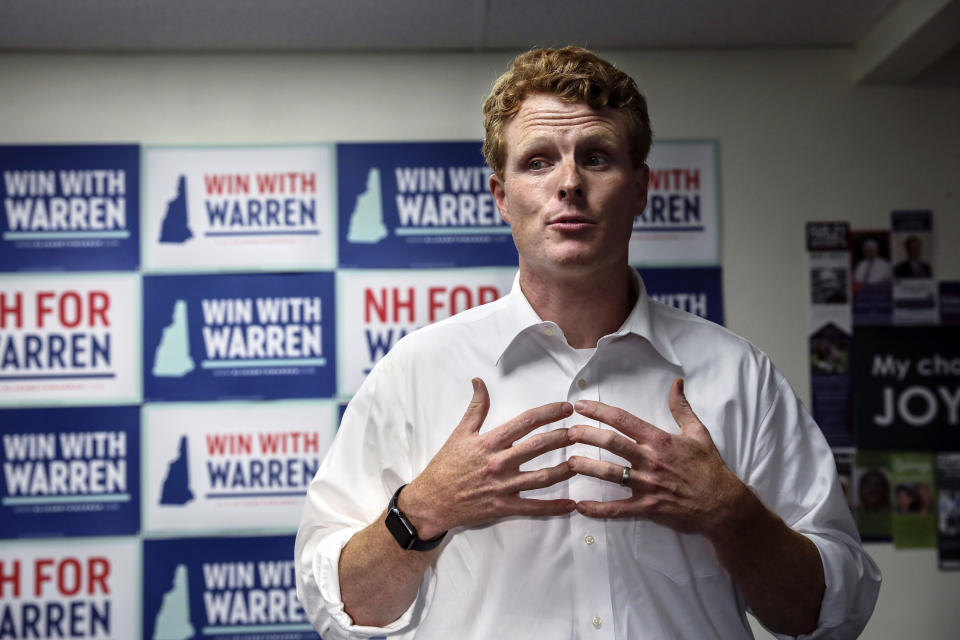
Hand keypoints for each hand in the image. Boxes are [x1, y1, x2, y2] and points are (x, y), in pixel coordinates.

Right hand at [400, 378, 576, 538]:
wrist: (431, 501)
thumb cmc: (445, 466)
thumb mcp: (459, 434)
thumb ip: (475, 408)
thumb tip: (479, 381)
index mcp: (489, 442)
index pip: (524, 422)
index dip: (548, 413)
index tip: (566, 408)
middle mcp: (498, 463)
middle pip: (538, 446)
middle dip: (562, 437)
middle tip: (582, 431)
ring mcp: (502, 487)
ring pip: (541, 478)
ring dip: (564, 470)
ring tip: (582, 462)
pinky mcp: (503, 507)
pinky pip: (533, 508)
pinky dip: (554, 507)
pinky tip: (571, 505)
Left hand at [567, 378, 748, 536]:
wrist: (723, 505)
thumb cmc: (710, 468)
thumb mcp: (698, 433)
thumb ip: (682, 408)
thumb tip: (676, 383)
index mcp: (660, 440)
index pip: (624, 420)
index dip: (600, 411)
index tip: (580, 406)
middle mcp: (651, 460)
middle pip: (612, 444)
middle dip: (586, 436)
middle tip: (567, 432)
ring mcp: (648, 485)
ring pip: (610, 474)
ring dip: (587, 468)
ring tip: (568, 463)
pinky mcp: (648, 507)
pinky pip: (618, 509)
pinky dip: (598, 509)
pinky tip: (580, 506)